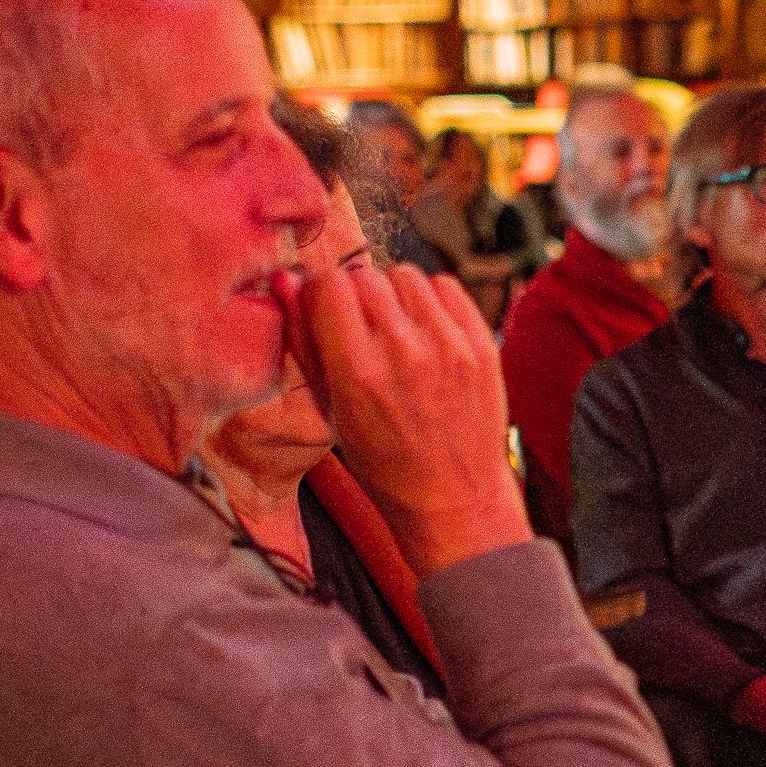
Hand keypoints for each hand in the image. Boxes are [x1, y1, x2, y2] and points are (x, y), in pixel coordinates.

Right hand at [280, 264, 527, 580]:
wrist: (451, 491)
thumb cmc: (380, 456)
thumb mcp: (329, 408)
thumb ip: (303, 340)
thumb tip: (284, 279)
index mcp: (357, 373)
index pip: (329, 285)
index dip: (321, 294)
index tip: (326, 311)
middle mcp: (403, 353)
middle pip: (365, 277)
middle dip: (355, 295)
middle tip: (361, 328)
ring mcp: (448, 345)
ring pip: (406, 275)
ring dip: (393, 294)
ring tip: (394, 330)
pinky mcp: (480, 343)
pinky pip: (446, 286)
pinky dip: (430, 300)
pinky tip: (424, 332)